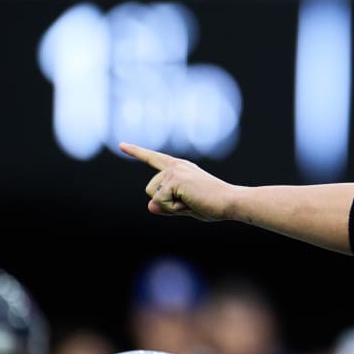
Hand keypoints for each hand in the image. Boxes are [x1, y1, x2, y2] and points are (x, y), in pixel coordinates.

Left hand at [120, 143, 235, 221]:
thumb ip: (166, 206)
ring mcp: (175, 171)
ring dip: (170, 206)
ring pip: (154, 195)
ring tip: (193, 201)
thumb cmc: (213, 205)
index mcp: (180, 168)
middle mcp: (176, 166)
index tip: (122, 145)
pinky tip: (191, 203)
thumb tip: (150, 206)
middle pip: (150, 189)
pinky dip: (174, 208)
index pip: (154, 158)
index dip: (137, 152)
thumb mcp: (185, 207)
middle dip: (166, 202)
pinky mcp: (175, 179)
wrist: (231, 202)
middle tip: (192, 202)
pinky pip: (161, 201)